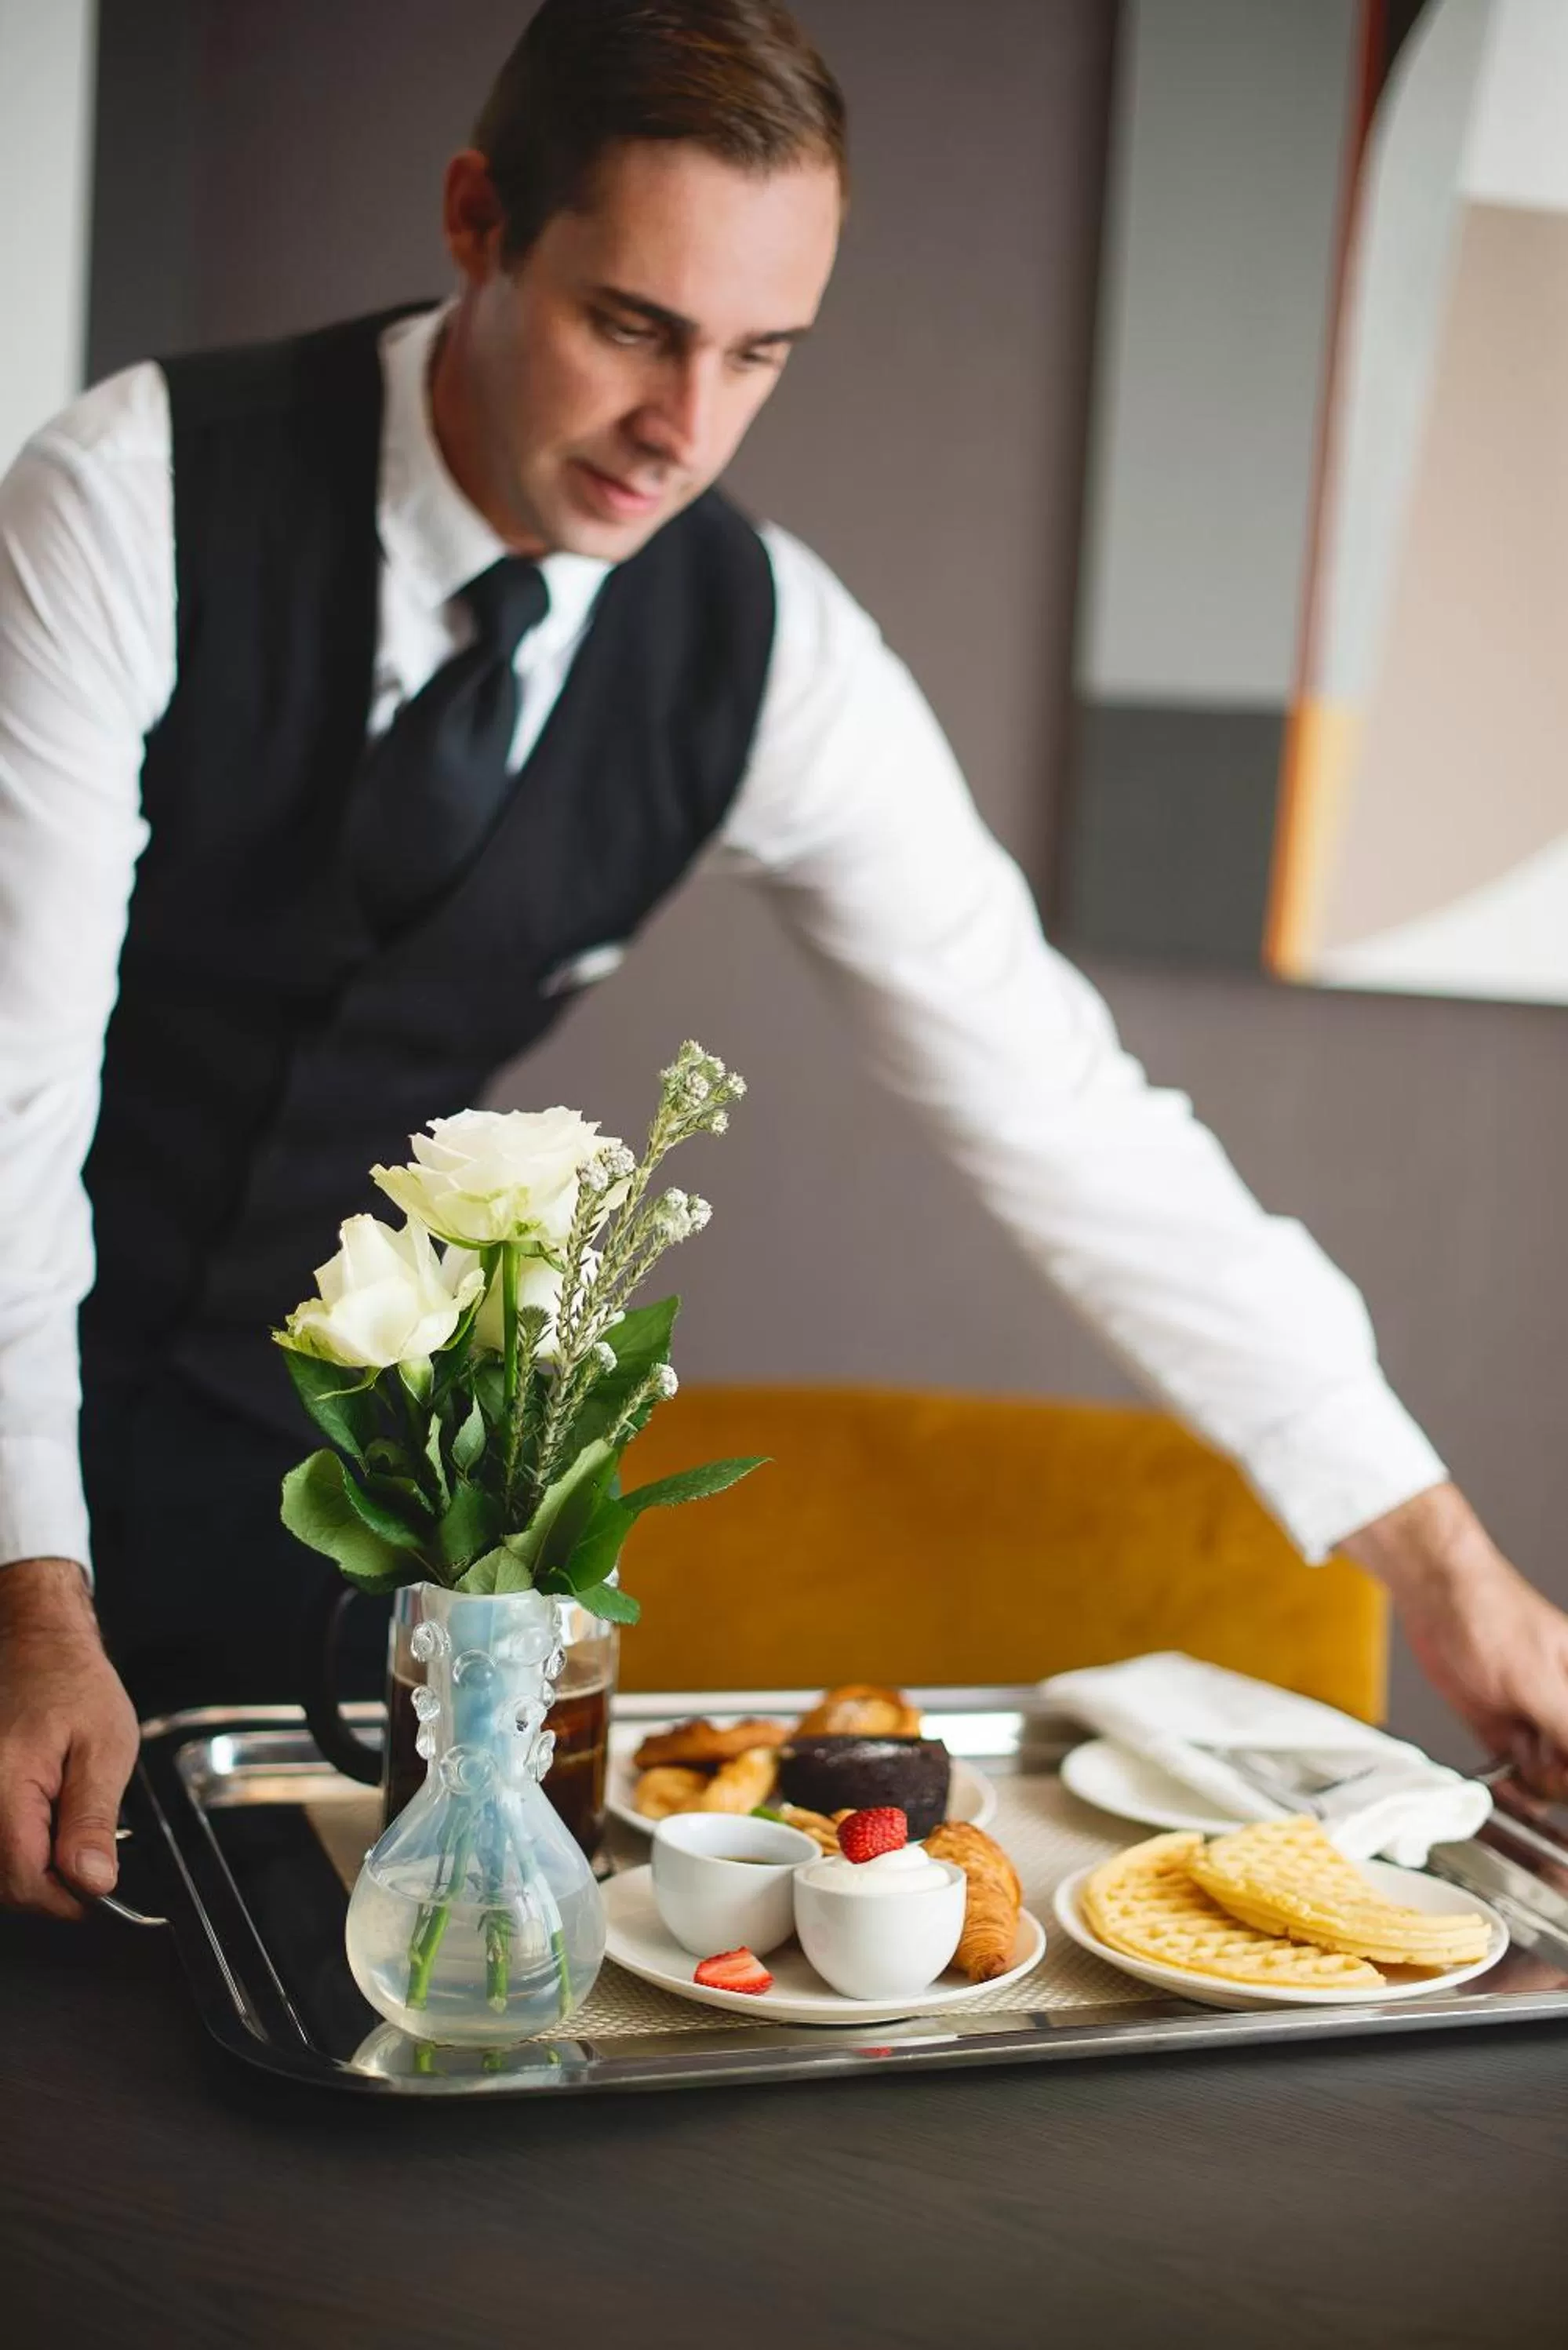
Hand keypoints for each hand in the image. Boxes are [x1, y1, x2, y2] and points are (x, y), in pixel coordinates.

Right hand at [0, 1557, 139, 1916]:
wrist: (37, 1645)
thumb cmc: (73, 1683)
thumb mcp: (105, 1748)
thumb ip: (93, 1819)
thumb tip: (93, 1881)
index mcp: (5, 1788)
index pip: (26, 1881)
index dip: (69, 1899)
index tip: (100, 1891)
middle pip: (7, 1883)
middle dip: (53, 1883)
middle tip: (91, 1854)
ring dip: (35, 1865)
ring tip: (67, 1826)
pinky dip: (19, 1844)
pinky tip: (43, 1821)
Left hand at [1343, 1483, 1567, 1796]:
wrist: (1433, 1594)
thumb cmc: (1492, 1614)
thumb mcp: (1540, 1681)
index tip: (1559, 1768)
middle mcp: (1562, 1704)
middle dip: (1558, 1779)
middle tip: (1538, 1766)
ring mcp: (1532, 1716)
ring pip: (1548, 1776)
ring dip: (1535, 1787)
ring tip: (1518, 1776)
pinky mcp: (1497, 1724)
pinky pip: (1513, 1770)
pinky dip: (1510, 1784)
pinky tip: (1504, 1784)